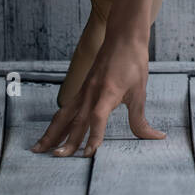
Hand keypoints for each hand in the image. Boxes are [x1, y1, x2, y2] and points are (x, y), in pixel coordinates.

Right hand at [31, 34, 164, 156]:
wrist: (123, 36)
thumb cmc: (133, 62)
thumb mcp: (140, 91)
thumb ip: (140, 119)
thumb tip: (155, 137)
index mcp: (108, 92)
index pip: (97, 118)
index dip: (94, 136)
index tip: (90, 153)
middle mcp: (92, 92)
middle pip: (76, 120)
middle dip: (67, 141)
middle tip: (57, 158)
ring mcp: (84, 90)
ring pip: (64, 115)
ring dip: (52, 133)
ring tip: (38, 149)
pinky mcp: (82, 89)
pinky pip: (66, 109)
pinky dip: (57, 123)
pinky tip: (51, 134)